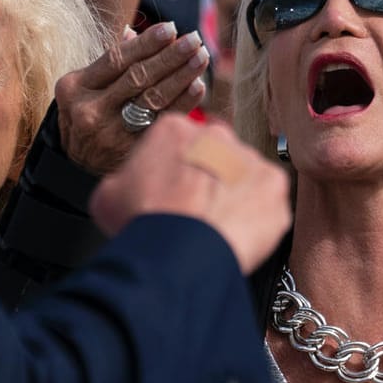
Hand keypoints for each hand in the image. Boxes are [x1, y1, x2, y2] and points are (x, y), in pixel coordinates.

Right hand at [55, 22, 210, 174]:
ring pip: (152, 98)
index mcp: (75, 88)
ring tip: (201, 57)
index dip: (145, 43)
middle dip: (169, 56)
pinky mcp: (129, 151)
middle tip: (194, 40)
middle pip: (138, 77)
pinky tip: (198, 86)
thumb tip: (133, 32)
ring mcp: (110, 133)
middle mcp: (90, 110)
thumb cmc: (86, 112)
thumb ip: (110, 62)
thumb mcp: (85, 86)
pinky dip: (182, 102)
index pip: (116, 59)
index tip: (170, 28)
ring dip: (181, 76)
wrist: (77, 163)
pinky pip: (162, 121)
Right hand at [88, 114, 290, 271]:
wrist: (180, 252)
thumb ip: (124, 179)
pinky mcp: (274, 185)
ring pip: (242, 175)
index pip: (175, 141)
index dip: (171, 168)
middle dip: (206, 177)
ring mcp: (249, 159)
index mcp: (174, 130)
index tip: (170, 188)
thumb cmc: (146, 223)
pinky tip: (235, 232)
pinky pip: (267, 199)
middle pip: (213, 154)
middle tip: (193, 209)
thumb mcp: (108, 195)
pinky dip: (257, 215)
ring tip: (213, 226)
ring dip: (232, 195)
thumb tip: (125, 187)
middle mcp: (216, 136)